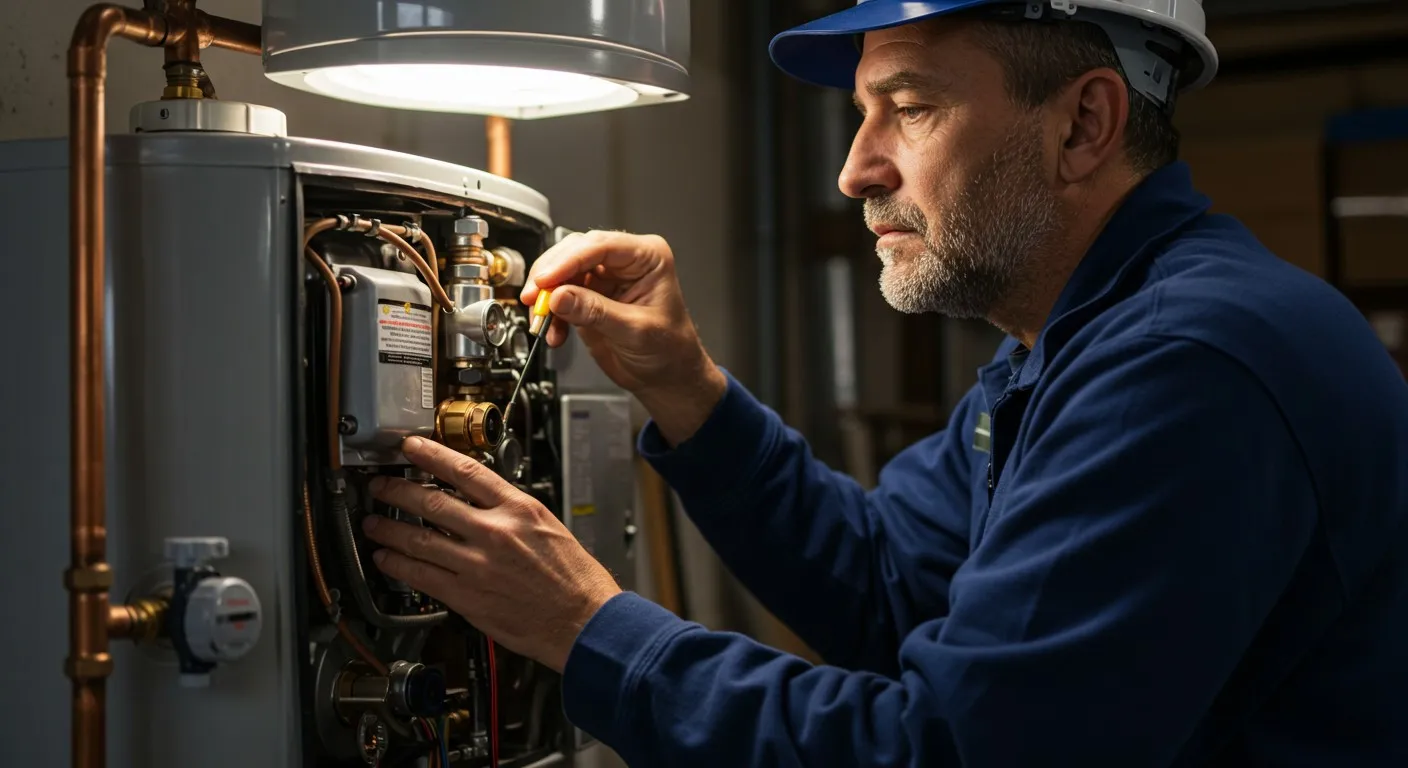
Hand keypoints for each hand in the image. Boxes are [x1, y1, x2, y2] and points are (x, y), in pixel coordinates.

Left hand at [362, 436, 621, 671]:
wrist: (583, 619)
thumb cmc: (574, 578)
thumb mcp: (548, 526)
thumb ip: (512, 512)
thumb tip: (481, 503)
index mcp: (519, 509)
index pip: (465, 470)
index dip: (431, 455)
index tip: (412, 447)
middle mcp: (495, 532)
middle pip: (432, 502)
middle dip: (398, 492)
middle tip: (380, 486)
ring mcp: (477, 565)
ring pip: (418, 540)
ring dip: (389, 530)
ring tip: (373, 523)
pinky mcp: (466, 597)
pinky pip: (421, 576)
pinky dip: (398, 566)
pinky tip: (386, 560)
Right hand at [522, 231, 726, 445]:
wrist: (667, 376)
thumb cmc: (669, 349)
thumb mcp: (634, 331)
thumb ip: (595, 312)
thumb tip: (560, 296)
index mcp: (647, 257)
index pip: (601, 246)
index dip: (568, 261)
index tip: (546, 279)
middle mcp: (624, 261)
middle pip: (576, 252)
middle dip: (551, 275)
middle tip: (536, 298)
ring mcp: (605, 278)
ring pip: (562, 272)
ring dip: (547, 296)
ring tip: (541, 319)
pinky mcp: (588, 296)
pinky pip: (560, 297)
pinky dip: (552, 314)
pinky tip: (553, 333)